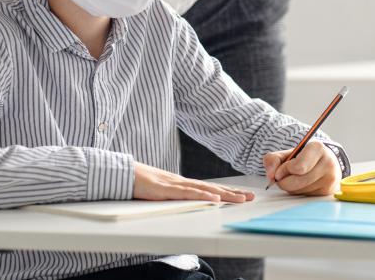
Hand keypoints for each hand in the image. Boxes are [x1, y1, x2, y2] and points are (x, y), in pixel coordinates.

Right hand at [133, 162, 254, 202]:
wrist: (123, 174)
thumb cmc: (140, 182)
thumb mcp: (160, 190)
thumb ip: (172, 194)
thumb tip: (184, 200)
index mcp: (181, 184)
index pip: (208, 188)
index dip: (226, 191)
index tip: (242, 195)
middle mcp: (182, 182)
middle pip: (212, 188)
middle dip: (233, 193)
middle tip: (251, 197)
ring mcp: (175, 185)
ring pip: (205, 190)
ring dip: (225, 195)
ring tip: (241, 199)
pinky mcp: (167, 190)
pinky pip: (188, 194)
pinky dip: (203, 196)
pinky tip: (215, 199)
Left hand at [263, 141, 339, 195]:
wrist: (325, 161)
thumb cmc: (303, 157)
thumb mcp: (287, 153)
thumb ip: (273, 160)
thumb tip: (271, 176)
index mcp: (317, 148)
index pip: (298, 167)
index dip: (285, 170)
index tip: (279, 171)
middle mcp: (328, 163)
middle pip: (297, 182)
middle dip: (284, 181)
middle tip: (283, 176)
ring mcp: (330, 179)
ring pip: (300, 191)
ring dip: (291, 188)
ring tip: (295, 178)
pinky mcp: (329, 191)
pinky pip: (306, 197)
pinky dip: (299, 192)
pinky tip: (302, 184)